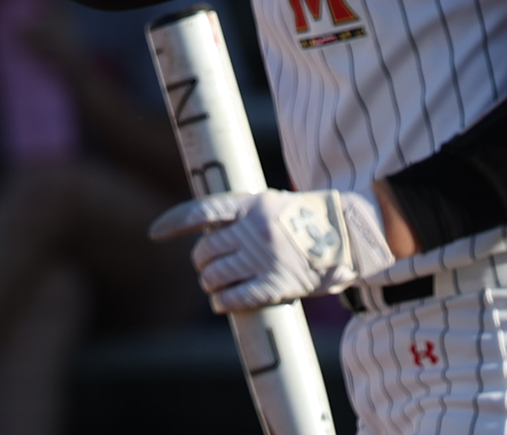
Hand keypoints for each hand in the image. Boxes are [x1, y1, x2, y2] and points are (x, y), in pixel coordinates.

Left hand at [150, 188, 395, 311]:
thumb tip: (206, 231)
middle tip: (207, 268)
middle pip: (205, 250)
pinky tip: (221, 302)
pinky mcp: (276, 285)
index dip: (174, 223)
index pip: (201, 212)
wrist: (351, 236)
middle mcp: (254, 230)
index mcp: (252, 204)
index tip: (155, 234)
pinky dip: (221, 302)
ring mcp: (264, 258)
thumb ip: (242, 215)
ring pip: (214, 275)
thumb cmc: (308, 220)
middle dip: (201, 262)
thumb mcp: (273, 203)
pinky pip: (233, 298)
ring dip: (209, 283)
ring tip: (214, 285)